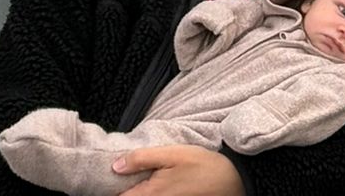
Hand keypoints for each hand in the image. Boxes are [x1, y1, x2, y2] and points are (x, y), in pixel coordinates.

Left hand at [112, 144, 245, 194]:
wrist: (232, 183)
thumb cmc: (202, 166)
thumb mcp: (172, 153)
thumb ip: (142, 159)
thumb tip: (115, 166)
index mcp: (151, 195)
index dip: (112, 187)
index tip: (112, 174)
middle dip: (124, 189)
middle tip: (123, 173)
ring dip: (137, 191)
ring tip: (137, 178)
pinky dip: (148, 192)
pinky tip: (153, 184)